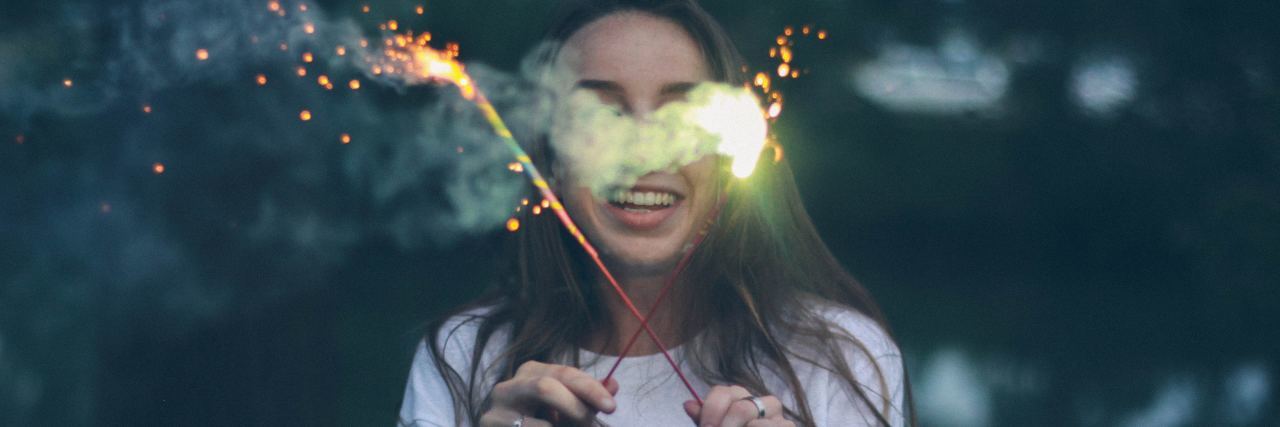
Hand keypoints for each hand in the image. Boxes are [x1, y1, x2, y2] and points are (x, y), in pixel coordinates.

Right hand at [480, 361, 618, 426]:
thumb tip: (613, 385)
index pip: (565, 373)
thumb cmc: (541, 425)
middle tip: (592, 426)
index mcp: (531, 372)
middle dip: (574, 408)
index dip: (590, 389)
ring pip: (537, 422)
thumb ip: (587, 400)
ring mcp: (495, 410)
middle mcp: (509, 386)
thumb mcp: (567, 411)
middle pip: (546, 387)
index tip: (611, 407)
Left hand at [683, 385, 792, 426]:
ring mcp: (778, 416)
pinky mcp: (789, 426)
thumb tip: (688, 404)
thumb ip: (705, 420)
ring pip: (757, 422)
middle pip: (741, 407)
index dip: (711, 409)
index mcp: (741, 398)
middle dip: (726, 426)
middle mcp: (761, 402)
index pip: (723, 392)